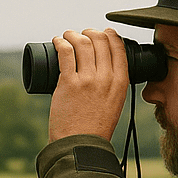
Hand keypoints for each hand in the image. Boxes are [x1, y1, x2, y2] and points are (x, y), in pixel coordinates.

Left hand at [47, 28, 129, 143]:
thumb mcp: (114, 104)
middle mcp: (106, 78)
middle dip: (90, 32)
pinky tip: (57, 41)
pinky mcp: (68, 83)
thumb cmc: (95, 128)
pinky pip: (65, 53)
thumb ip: (112, 87)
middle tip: (82, 35)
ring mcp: (87, 80)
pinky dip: (60, 42)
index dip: (108, 35)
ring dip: (73, 35)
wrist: (80, 146)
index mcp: (120, 83)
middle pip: (100, 40)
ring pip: (82, 43)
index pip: (118, 46)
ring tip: (66, 36)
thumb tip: (104, 70)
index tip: (101, 33)